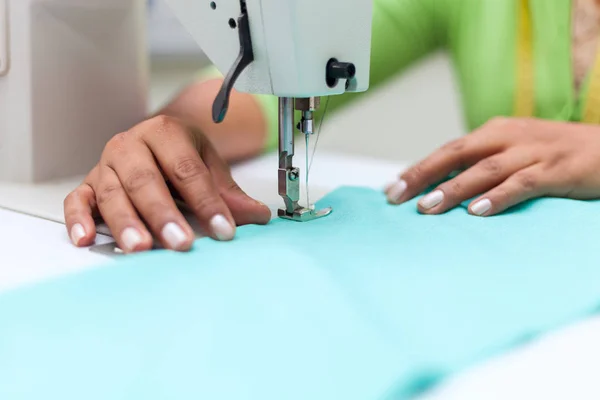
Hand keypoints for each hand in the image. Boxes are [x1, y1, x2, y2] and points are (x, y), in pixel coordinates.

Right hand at [64, 115, 270, 252]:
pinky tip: (87, 239)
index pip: (187, 169)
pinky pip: (78, 201)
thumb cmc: (181, 154)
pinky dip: (79, 219)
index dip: (207, 201)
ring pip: (113, 194)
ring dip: (126, 222)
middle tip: (180, 242)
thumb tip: (257, 216)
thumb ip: (228, 192)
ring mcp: (107, 165)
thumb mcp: (209, 164)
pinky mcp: (89, 184)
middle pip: (145, 181)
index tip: (224, 229)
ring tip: (141, 248)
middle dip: (164, 214)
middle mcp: (131, 145)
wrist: (155, 138)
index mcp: (165, 132)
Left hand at [385, 117, 599, 215]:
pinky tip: (477, 211)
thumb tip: (443, 186)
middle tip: (397, 196)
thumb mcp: (515, 152)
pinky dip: (498, 197)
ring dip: (453, 189)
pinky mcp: (556, 169)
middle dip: (424, 175)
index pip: (448, 150)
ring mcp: (533, 153)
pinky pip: (522, 184)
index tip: (392, 188)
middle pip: (457, 154)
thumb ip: (483, 165)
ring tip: (428, 207)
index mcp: (496, 132)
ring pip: (484, 170)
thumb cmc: (557, 153)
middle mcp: (509, 138)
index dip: (419, 168)